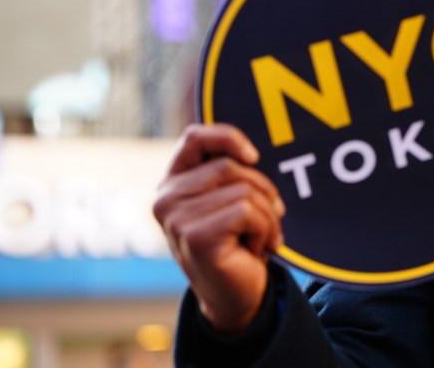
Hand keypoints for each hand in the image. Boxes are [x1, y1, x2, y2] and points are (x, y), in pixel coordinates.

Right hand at [153, 123, 285, 333]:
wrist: (236, 297)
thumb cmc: (237, 243)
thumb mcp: (230, 200)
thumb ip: (231, 174)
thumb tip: (250, 154)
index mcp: (173, 183)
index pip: (195, 137)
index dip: (228, 137)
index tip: (253, 157)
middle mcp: (166, 199)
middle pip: (231, 166)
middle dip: (262, 191)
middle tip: (262, 221)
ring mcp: (177, 219)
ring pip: (245, 190)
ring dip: (266, 216)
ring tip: (256, 239)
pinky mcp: (195, 237)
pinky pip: (248, 212)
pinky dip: (264, 230)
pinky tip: (253, 250)